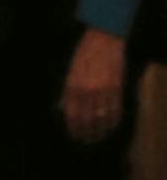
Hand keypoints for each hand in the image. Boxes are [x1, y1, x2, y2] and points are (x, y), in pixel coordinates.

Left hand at [63, 27, 126, 146]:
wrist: (103, 39)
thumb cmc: (84, 53)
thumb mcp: (70, 71)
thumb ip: (67, 91)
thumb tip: (63, 109)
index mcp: (72, 86)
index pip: (72, 115)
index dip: (74, 128)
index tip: (75, 135)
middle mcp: (87, 91)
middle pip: (86, 121)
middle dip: (86, 133)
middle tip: (87, 139)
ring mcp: (103, 91)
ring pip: (102, 119)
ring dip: (100, 130)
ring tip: (99, 136)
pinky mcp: (116, 88)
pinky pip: (115, 110)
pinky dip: (113, 121)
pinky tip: (111, 125)